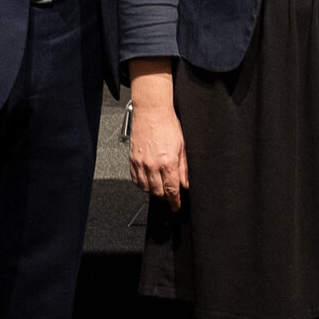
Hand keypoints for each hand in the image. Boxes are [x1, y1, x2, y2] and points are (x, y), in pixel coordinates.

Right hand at [126, 62, 188, 208]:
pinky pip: (135, 180)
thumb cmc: (168, 124)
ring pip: (145, 188)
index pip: (171, 190)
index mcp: (168, 162)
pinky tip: (148, 181)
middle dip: (165, 196)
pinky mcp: (132, 160)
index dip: (174, 202)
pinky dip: (142, 184)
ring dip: (154, 191)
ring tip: (160, 187)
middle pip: (158, 192)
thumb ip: (184, 168)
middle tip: (170, 194)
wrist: (152, 111)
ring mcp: (140, 163)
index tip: (176, 206)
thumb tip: (186, 183)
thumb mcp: (183, 147)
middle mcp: (152, 165)